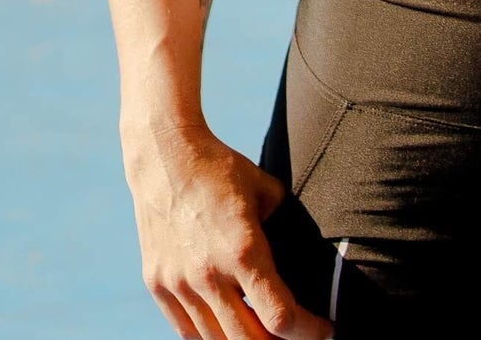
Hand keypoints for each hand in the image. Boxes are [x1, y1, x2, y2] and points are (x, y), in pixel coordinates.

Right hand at [126, 120, 333, 339]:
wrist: (164, 158)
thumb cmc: (220, 170)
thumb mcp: (266, 191)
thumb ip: (283, 227)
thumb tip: (300, 253)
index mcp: (244, 250)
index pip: (280, 317)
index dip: (308, 332)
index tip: (324, 330)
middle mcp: (209, 274)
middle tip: (294, 334)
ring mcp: (179, 284)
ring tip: (262, 329)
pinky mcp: (157, 285)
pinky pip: (188, 331)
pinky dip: (211, 336)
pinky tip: (229, 325)